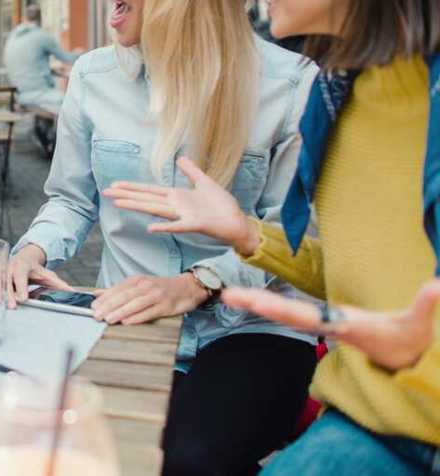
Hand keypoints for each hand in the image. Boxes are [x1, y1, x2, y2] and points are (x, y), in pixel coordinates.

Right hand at [0, 243, 73, 309]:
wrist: (24, 256)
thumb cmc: (34, 268)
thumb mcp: (47, 274)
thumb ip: (58, 284)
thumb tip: (72, 292)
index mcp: (23, 264)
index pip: (21, 274)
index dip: (21, 286)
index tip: (23, 298)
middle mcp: (9, 264)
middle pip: (6, 278)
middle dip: (7, 293)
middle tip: (11, 306)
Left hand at [91, 273, 208, 324]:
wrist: (187, 287)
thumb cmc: (160, 288)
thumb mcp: (138, 285)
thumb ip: (118, 290)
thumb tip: (97, 294)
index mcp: (137, 280)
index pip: (117, 289)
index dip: (104, 298)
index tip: (92, 306)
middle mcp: (145, 286)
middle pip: (124, 296)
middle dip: (108, 306)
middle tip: (96, 315)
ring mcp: (156, 295)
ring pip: (135, 304)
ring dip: (120, 312)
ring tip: (108, 319)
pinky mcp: (166, 306)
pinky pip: (149, 312)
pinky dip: (137, 317)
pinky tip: (127, 322)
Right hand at [102, 157, 259, 256]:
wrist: (238, 222)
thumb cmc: (222, 205)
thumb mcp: (205, 182)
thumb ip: (191, 171)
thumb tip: (180, 158)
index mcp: (177, 197)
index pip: (150, 191)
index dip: (132, 188)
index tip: (115, 185)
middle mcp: (176, 206)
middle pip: (146, 199)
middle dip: (126, 195)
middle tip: (106, 193)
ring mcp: (183, 216)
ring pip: (155, 210)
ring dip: (137, 206)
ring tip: (118, 203)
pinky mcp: (195, 224)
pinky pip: (177, 226)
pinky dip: (164, 227)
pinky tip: (150, 228)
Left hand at [222, 280, 439, 370]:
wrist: (409, 361)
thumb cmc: (411, 341)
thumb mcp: (418, 324)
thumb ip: (427, 305)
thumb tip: (437, 285)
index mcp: (347, 325)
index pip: (310, 316)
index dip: (284, 308)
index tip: (259, 302)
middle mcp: (331, 325)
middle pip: (288, 314)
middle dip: (260, 304)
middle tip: (228, 295)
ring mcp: (327, 324)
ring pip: (287, 313)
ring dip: (259, 304)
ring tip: (230, 295)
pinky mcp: (328, 321)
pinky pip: (294, 312)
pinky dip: (273, 304)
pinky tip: (253, 300)